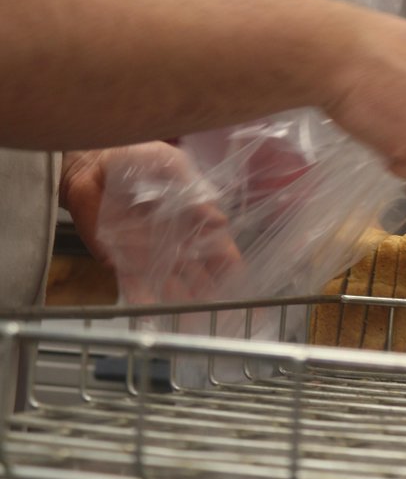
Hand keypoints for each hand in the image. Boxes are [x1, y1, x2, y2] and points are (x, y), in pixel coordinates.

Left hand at [59, 144, 241, 305]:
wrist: (92, 163)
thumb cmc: (136, 156)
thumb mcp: (171, 164)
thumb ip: (194, 191)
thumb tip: (221, 221)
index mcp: (192, 219)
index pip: (218, 247)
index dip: (230, 266)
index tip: (241, 284)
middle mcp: (174, 240)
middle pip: (197, 273)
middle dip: (209, 294)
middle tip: (219, 314)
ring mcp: (148, 252)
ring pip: (170, 283)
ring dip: (180, 301)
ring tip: (190, 321)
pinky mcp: (120, 258)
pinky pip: (132, 282)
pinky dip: (141, 298)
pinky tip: (149, 312)